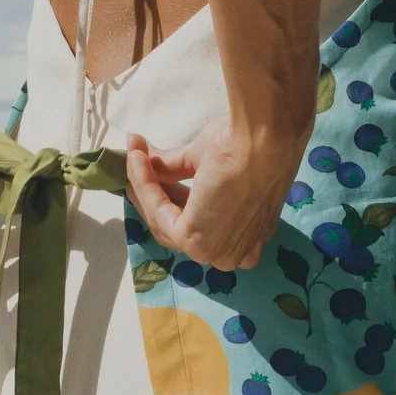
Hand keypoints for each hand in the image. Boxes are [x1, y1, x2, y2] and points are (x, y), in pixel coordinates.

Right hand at [123, 119, 307, 274]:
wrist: (261, 140)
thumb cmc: (247, 145)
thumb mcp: (205, 161)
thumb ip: (174, 169)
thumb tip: (144, 156)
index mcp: (246, 239)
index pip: (198, 224)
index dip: (169, 194)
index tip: (150, 166)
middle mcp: (231, 253)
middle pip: (177, 225)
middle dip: (152, 191)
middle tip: (136, 160)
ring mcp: (214, 252)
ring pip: (164, 220)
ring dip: (144, 185)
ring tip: (134, 153)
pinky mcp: (195, 241)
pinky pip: (158, 212)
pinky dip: (144, 185)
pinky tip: (136, 159)